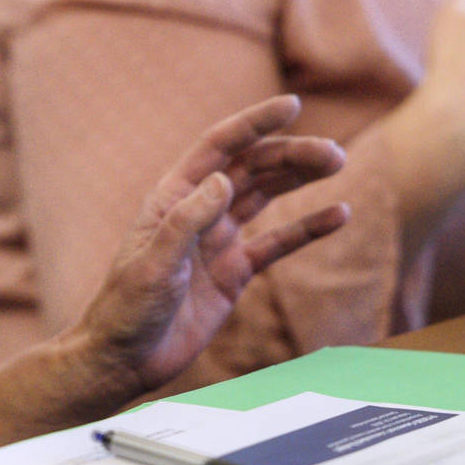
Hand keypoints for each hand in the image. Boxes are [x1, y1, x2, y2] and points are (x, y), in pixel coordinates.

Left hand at [72, 94, 344, 395]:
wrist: (126, 359)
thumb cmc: (127, 307)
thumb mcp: (154, 263)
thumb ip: (187, 221)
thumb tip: (223, 179)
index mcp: (174, 195)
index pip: (219, 146)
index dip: (255, 123)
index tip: (293, 106)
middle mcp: (199, 210)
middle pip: (252, 168)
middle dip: (292, 154)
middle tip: (334, 154)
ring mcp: (219, 239)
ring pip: (268, 196)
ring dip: (301, 178)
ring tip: (338, 164)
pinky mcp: (235, 272)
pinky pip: (277, 244)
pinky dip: (308, 229)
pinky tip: (337, 214)